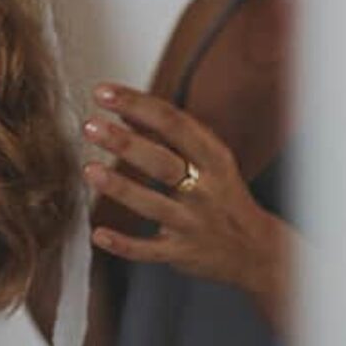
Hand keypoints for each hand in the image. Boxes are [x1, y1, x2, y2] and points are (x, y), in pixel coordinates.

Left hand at [81, 84, 290, 308]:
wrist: (256, 249)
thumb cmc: (221, 193)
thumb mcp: (208, 158)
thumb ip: (169, 134)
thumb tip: (123, 110)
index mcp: (213, 157)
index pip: (173, 123)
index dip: (137, 105)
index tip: (103, 92)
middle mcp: (205, 189)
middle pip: (163, 163)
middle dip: (125, 144)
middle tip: (91, 126)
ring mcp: (193, 223)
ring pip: (154, 205)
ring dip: (121, 188)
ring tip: (89, 170)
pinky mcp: (182, 253)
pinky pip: (149, 251)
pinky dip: (124, 244)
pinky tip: (98, 234)